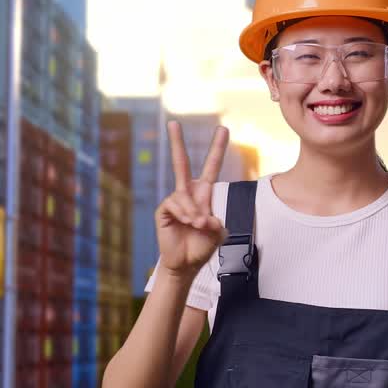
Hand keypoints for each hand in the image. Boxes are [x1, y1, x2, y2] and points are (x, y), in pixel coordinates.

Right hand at [155, 120, 228, 278]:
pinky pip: (175, 204)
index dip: (216, 148)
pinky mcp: (164, 210)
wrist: (186, 264)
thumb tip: (204, 217)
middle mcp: (188, 193)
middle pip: (181, 163)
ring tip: (198, 225)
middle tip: (173, 123)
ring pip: (184, 195)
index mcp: (204, 194)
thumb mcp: (218, 235)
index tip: (223, 129)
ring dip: (195, 212)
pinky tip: (187, 223)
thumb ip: (217, 224)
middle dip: (176, 143)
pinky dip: (185, 214)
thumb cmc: (202, 247)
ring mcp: (174, 201)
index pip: (211, 167)